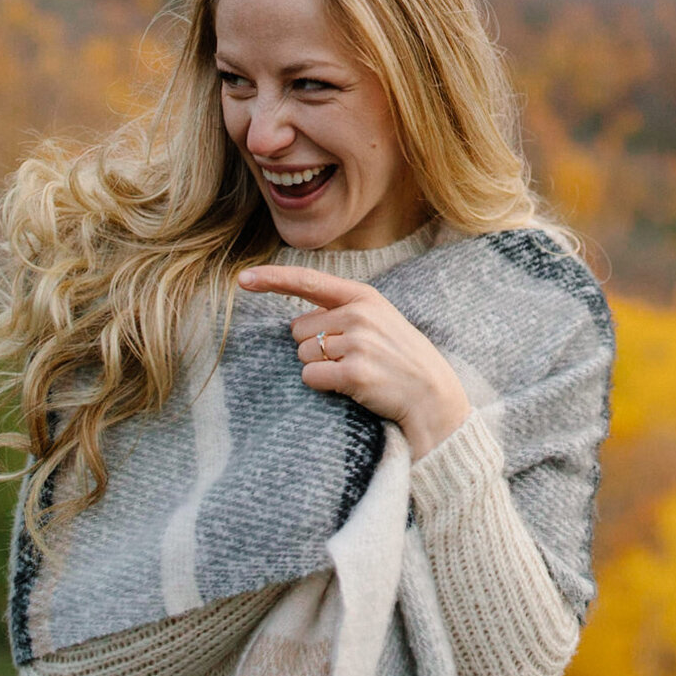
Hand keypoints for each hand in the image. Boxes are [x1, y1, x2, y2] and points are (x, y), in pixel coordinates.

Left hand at [237, 264, 471, 456]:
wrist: (433, 396)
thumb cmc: (399, 359)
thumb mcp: (379, 320)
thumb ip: (341, 312)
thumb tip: (294, 322)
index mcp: (363, 296)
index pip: (308, 281)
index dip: (272, 279)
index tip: (242, 279)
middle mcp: (359, 314)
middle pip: (297, 330)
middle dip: (314, 347)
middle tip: (351, 358)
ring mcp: (358, 342)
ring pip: (302, 355)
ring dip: (320, 368)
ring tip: (355, 371)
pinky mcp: (354, 372)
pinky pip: (310, 377)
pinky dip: (322, 386)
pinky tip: (351, 386)